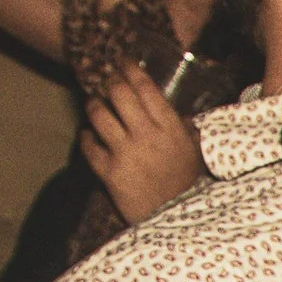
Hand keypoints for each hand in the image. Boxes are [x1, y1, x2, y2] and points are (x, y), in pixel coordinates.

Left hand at [81, 63, 206, 222]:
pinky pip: (88, 146)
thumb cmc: (188, 185)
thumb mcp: (195, 153)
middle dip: (109, 82)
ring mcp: (125, 153)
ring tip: (95, 104)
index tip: (123, 62)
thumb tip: (181, 114)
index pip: (145, 87)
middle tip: (106, 81)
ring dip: (94, 105)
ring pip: (98, 114)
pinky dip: (86, 137)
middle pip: (118, 93)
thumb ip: (185, 130)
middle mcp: (146, 135)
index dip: (130, 69)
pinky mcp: (109, 172)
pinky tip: (89, 135)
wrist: (176, 219)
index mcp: (170, 127)